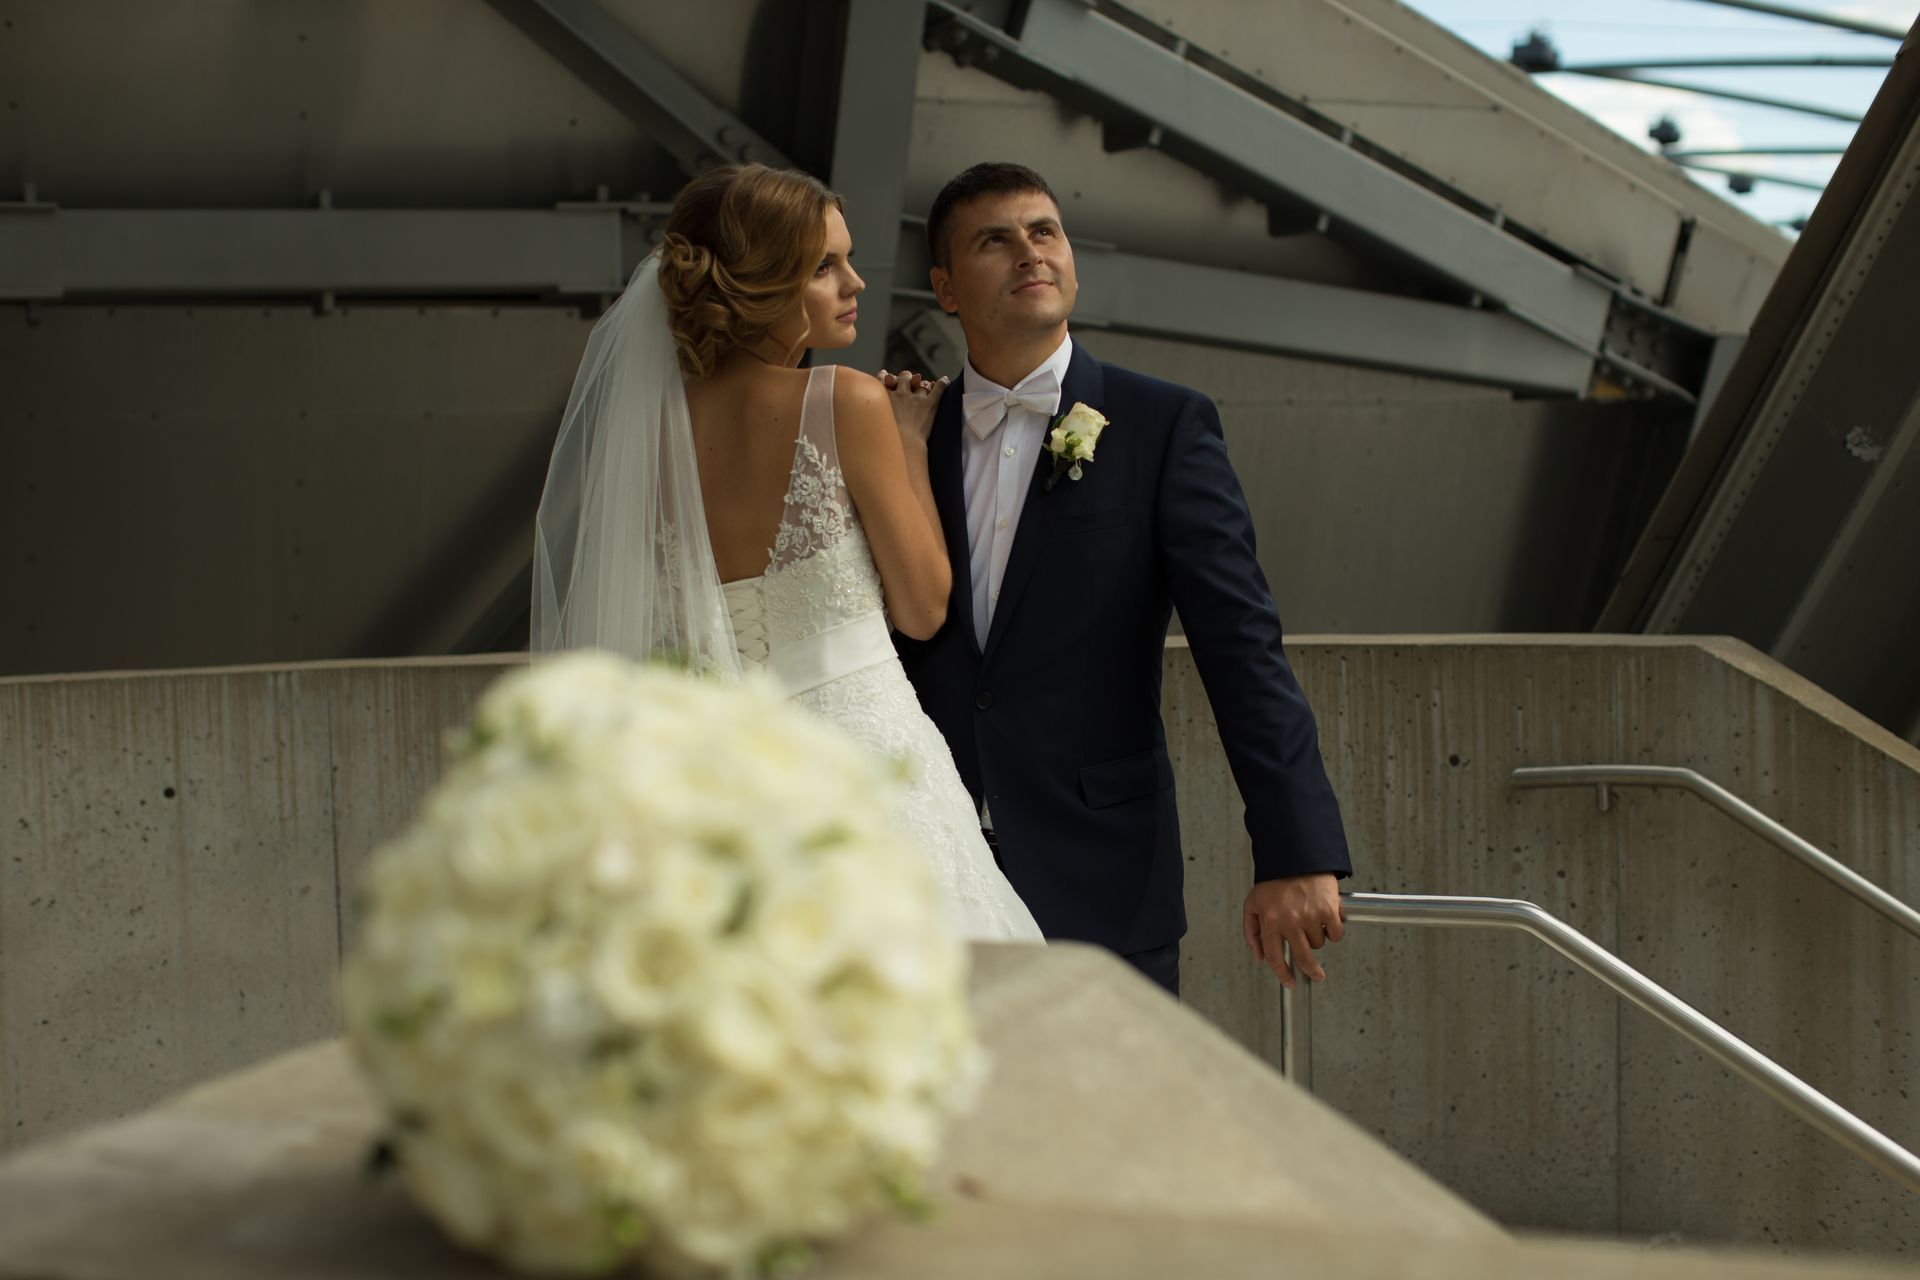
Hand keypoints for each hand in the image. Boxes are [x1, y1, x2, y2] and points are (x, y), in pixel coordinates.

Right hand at [878, 368, 947, 445]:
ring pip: (921, 384)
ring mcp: (916, 398)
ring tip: (926, 385)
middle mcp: (900, 394)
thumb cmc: (887, 439)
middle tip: (910, 380)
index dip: (885, 377)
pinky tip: (945, 380)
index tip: (887, 377)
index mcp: (885, 398)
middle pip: (904, 377)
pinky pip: (939, 388)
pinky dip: (943, 383)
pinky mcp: (930, 404)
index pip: (883, 380)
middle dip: (907, 377)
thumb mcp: (875, 423)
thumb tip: (872, 420)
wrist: (902, 445)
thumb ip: (875, 414)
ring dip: (924, 384)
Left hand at [1242, 874, 1344, 988]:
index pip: (1275, 957)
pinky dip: (1334, 931)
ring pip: (1319, 944)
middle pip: (1303, 958)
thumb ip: (1252, 932)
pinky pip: (1335, 933)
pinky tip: (1328, 921)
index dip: (1282, 974)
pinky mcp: (1328, 909)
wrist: (1296, 856)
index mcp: (1270, 921)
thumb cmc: (1274, 881)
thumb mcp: (1253, 904)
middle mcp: (1290, 921)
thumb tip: (1259, 957)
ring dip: (1317, 938)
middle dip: (1311, 971)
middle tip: (1316, 975)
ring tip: (1312, 922)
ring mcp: (1310, 916)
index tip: (1290, 982)